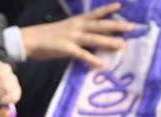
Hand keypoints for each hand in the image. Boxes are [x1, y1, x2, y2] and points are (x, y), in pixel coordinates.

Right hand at [20, 2, 135, 66]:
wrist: (29, 40)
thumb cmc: (47, 37)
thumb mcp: (65, 30)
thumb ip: (78, 34)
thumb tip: (91, 41)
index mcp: (75, 22)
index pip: (94, 14)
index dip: (107, 10)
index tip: (120, 7)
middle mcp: (76, 27)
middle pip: (99, 25)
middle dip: (115, 26)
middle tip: (131, 27)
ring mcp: (71, 37)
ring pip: (94, 39)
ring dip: (109, 42)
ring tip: (122, 45)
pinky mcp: (66, 49)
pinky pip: (82, 55)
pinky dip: (93, 60)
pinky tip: (102, 64)